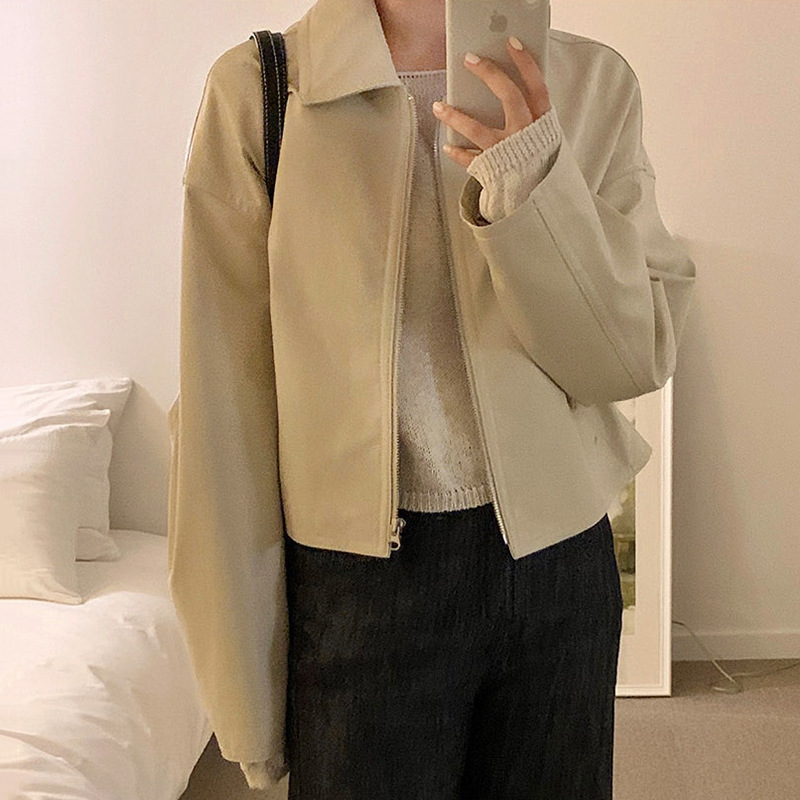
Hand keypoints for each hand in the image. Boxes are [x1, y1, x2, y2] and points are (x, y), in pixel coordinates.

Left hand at [433, 36, 551, 168]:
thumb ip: (530, 118)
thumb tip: (507, 90)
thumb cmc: (537, 166)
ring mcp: (508, 153)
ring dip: (456, 116)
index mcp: (542, 124)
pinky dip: (458, 153)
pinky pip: (471, 160)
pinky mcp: (493, 171)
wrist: (539, 204)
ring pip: (480, 129)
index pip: (537, 86)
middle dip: (489, 75)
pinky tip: (448, 146)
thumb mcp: (542, 139)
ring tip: (438, 106)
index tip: (511, 44)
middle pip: (509, 97)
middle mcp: (526, 135)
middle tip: (470, 60)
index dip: (525, 63)